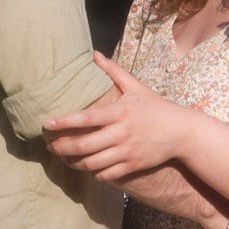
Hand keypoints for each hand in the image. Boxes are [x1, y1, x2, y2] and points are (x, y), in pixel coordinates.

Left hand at [44, 49, 187, 181]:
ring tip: (63, 157)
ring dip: (74, 162)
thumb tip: (95, 54)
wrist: (180, 131)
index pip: (86, 118)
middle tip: (49, 145)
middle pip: (84, 145)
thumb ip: (113, 72)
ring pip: (92, 163)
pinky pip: (106, 174)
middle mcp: (121, 133)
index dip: (64, 122)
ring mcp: (127, 151)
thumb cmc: (155, 107)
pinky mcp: (133, 166)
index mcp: (119, 112)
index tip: (48, 123)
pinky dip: (92, 173)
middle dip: (62, 147)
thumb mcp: (136, 87)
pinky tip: (85, 167)